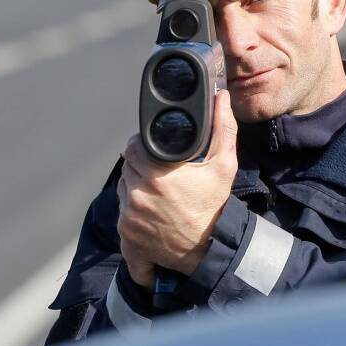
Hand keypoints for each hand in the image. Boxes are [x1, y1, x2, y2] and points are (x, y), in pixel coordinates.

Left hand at [117, 90, 238, 287]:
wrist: (209, 247)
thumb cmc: (214, 205)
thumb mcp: (224, 166)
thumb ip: (222, 128)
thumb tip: (221, 98)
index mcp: (158, 174)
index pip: (132, 147)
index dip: (142, 144)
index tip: (154, 149)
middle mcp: (138, 195)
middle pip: (127, 166)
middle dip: (140, 164)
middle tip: (159, 169)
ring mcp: (129, 216)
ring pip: (123, 187)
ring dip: (135, 184)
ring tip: (157, 189)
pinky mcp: (126, 234)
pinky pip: (122, 212)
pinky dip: (133, 209)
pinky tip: (151, 209)